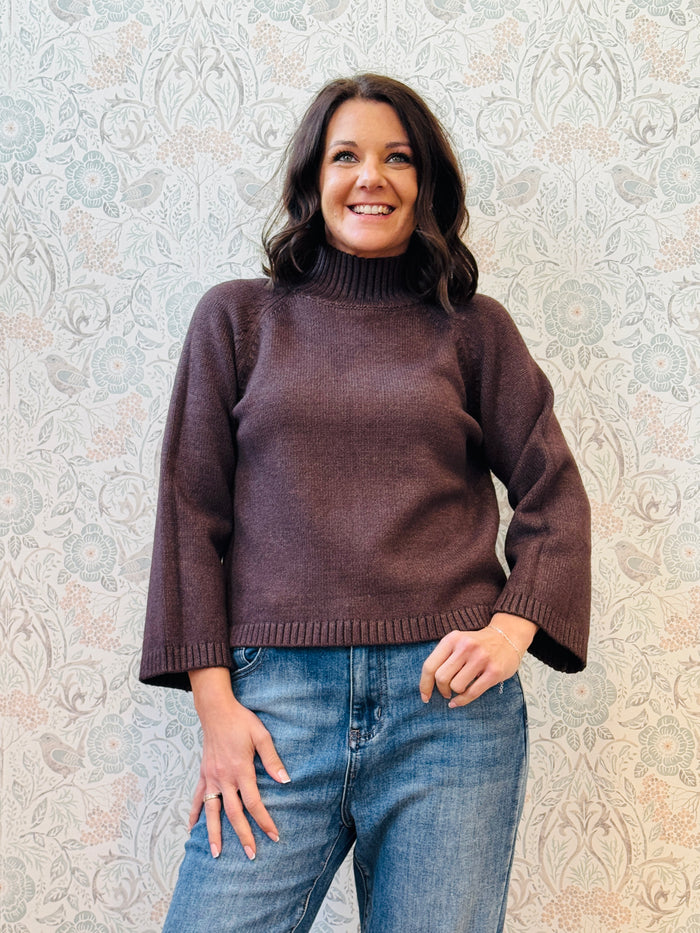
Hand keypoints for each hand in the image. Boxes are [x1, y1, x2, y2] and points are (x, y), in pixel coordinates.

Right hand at [188, 667, 289, 859]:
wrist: (216, 710)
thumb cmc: (241, 721)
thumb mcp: (261, 735)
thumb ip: (272, 759)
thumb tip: (285, 780)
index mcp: (240, 769)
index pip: (253, 802)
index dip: (264, 820)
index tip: (273, 835)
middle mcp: (223, 777)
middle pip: (233, 813)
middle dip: (243, 835)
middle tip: (251, 854)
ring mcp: (210, 777)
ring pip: (211, 811)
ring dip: (214, 833)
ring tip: (216, 854)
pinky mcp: (203, 774)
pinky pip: (196, 797)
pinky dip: (193, 814)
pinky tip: (192, 830)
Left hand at [419, 613, 536, 707]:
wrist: (507, 637)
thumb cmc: (477, 645)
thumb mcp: (457, 642)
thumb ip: (443, 658)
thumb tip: (427, 685)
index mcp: (452, 639)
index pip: (430, 665)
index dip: (424, 685)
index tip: (425, 696)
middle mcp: (465, 646)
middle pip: (441, 677)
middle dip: (441, 689)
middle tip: (445, 692)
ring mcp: (481, 658)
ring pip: (456, 686)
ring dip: (455, 692)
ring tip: (460, 688)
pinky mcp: (494, 671)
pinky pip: (472, 692)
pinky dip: (462, 701)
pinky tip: (458, 701)